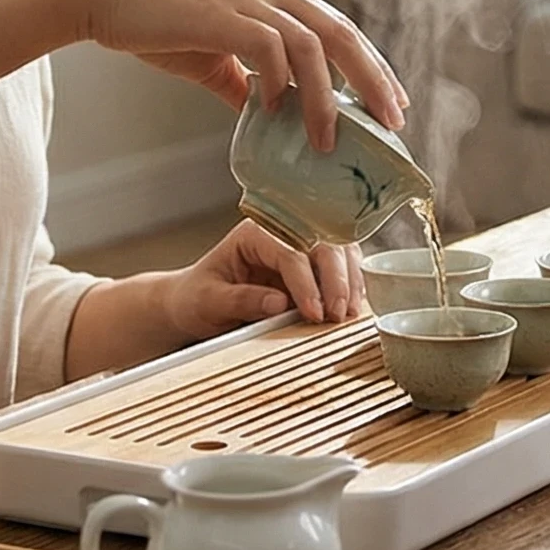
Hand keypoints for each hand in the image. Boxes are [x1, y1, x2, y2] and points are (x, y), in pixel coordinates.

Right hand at [65, 0, 407, 149]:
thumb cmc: (152, 20)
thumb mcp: (210, 53)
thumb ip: (243, 79)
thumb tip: (267, 115)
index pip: (339, 28)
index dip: (370, 64)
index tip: (391, 102)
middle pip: (342, 33)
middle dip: (373, 79)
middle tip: (393, 121)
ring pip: (312, 45)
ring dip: (327, 96)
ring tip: (331, 139)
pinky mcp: (221, 11)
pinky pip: (267, 48)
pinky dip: (279, 82)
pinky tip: (275, 113)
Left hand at [159, 221, 365, 340]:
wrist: (196, 305)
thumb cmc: (198, 298)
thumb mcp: (208, 301)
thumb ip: (241, 300)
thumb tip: (278, 303)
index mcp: (255, 233)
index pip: (290, 251)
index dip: (305, 282)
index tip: (314, 313)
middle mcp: (283, 234)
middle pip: (323, 245)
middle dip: (336, 280)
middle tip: (337, 316)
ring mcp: (301, 248)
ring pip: (340, 252)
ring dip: (350, 282)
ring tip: (350, 314)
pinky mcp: (312, 268)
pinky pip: (342, 268)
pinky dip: (352, 286)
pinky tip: (353, 308)